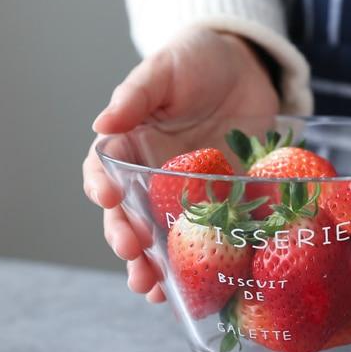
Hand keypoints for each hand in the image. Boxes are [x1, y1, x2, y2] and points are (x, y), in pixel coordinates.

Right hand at [83, 26, 279, 302]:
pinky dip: (205, 264)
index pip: (104, 170)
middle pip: (129, 216)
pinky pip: (212, 238)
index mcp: (131, 144)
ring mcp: (189, 196)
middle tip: (134, 258)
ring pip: (164, 237)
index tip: (107, 198)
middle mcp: (153, 177)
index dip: (102, 187)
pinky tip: (200, 288)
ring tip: (154, 291)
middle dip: (127, 241)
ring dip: (156, 266)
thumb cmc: (198, 60)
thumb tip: (103, 122)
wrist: (248, 68)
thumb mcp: (165, 68)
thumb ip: (137, 94)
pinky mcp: (225, 205)